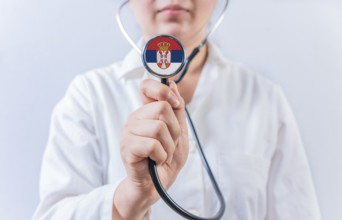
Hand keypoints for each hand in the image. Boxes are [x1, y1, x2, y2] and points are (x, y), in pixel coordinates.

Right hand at [113, 79, 188, 219]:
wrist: (155, 186)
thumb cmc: (165, 159)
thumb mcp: (179, 132)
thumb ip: (177, 109)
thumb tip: (173, 84)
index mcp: (145, 112)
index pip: (146, 86)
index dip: (163, 90)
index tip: (175, 104)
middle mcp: (135, 119)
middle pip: (162, 108)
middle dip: (174, 130)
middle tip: (169, 144)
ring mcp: (128, 133)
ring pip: (159, 127)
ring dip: (168, 146)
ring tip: (162, 154)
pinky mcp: (127, 148)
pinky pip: (152, 145)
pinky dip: (161, 156)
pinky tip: (156, 161)